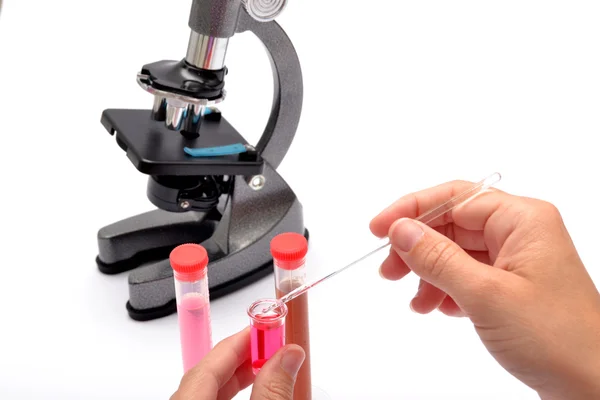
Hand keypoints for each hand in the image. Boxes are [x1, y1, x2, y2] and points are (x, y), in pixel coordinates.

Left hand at [170, 327, 304, 399]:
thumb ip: (272, 392)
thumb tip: (288, 356)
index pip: (210, 361)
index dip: (242, 340)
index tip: (268, 326)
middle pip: (204, 373)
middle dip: (242, 356)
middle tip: (274, 345)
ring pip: (204, 389)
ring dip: (238, 376)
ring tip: (268, 368)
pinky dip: (229, 393)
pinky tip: (253, 393)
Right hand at [370, 180, 599, 399]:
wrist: (594, 387)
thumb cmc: (557, 338)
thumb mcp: (485, 295)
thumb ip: (438, 258)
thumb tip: (400, 229)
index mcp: (522, 220)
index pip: (454, 197)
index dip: (412, 209)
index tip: (379, 228)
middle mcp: (520, 233)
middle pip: (452, 224)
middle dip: (417, 247)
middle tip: (388, 271)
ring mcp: (516, 261)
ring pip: (456, 252)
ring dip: (429, 273)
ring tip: (414, 300)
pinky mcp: (511, 287)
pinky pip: (467, 275)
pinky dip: (446, 290)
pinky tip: (437, 308)